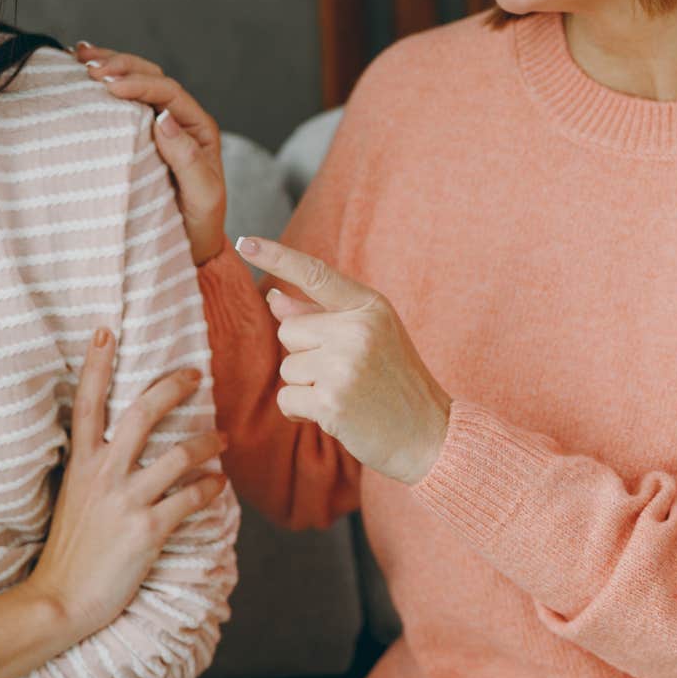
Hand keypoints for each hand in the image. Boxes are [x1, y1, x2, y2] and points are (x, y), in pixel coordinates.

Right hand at [23, 325, 230, 636]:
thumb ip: (92, 468)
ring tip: (224, 440)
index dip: (96, 364)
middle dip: (173, 387)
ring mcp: (126, 501)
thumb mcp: (72, 498)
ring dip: (210, 443)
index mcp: (80, 464)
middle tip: (196, 375)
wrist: (61, 600)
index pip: (87, 402)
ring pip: (180, 454)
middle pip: (142, 412)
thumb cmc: (69, 551)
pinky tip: (219, 486)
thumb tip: (116, 445)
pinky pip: (192, 498)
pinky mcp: (148, 530)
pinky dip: (211, 488)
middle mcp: (102, 475)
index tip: (106, 330)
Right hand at [71, 41, 226, 265]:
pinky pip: (122, 100)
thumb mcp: (202, 194)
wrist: (189, 245)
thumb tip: (162, 118)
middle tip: (90, 68)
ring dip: (110, 64)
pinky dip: (104, 81)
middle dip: (121, 66)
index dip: (140, 84)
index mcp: (197, 128)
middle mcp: (179, 119)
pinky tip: (81, 70)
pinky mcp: (138, 134)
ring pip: (136, 81)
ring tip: (81, 57)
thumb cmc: (198, 222)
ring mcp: (157, 124)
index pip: (168, 93)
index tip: (110, 86)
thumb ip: (187, 158)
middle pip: (151, 77)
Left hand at [233, 237, 453, 485]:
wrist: (430, 435)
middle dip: (304, 355)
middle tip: (344, 374)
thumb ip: (321, 315)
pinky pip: (287, 398)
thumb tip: (274, 297)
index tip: (246, 242)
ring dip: (305, 386)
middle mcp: (358, 329)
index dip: (277, 257)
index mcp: (369, 307)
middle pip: (288, 330)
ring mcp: (345, 364)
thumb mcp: (368, 338)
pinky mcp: (332, 400)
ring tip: (345, 395)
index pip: (315, 273)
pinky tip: (334, 415)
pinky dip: (301, 411)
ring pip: (286, 366)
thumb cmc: (395, 384)